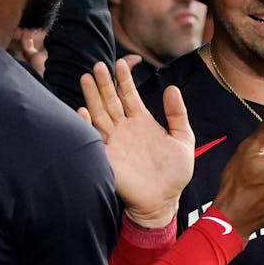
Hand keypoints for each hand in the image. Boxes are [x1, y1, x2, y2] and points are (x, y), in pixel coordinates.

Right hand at [79, 60, 192, 226]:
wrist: (164, 201)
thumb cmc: (175, 174)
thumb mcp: (183, 139)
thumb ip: (178, 114)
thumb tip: (172, 88)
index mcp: (141, 122)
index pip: (129, 96)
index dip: (124, 79)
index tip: (120, 63)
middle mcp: (124, 129)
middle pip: (110, 100)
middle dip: (103, 83)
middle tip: (98, 65)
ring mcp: (114, 142)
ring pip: (99, 113)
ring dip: (92, 96)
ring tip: (85, 77)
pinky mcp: (106, 157)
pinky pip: (93, 138)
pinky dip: (85, 124)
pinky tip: (80, 109)